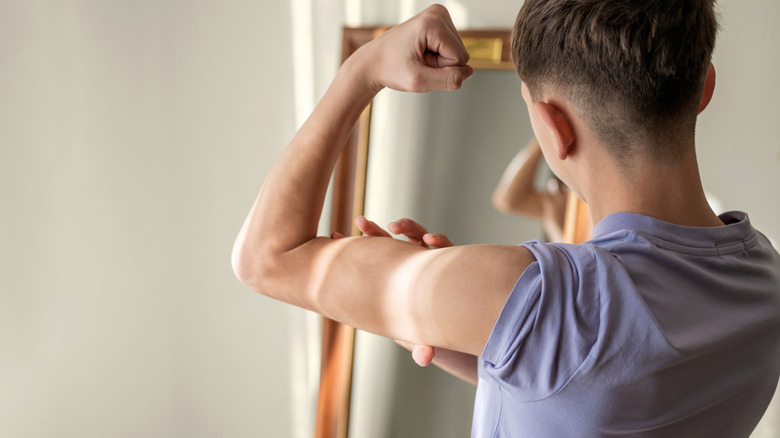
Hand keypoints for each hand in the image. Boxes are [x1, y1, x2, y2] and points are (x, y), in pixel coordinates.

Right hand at [331, 216, 453, 366]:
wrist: (409, 325)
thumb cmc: (420, 329)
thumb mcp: (419, 335)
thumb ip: (423, 345)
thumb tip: (425, 357)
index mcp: (435, 272)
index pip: (441, 248)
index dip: (437, 240)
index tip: (427, 240)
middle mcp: (418, 259)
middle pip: (416, 234)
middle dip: (406, 227)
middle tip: (392, 226)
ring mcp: (396, 257)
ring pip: (389, 237)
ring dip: (375, 230)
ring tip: (360, 223)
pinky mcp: (378, 259)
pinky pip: (366, 246)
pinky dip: (354, 241)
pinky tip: (335, 238)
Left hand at [354, 4, 472, 93]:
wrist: (373, 62)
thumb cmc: (390, 69)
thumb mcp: (418, 81)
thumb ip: (447, 80)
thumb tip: (469, 73)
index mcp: (432, 23)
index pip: (460, 58)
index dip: (441, 69)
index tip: (419, 64)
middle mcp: (437, 13)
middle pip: (460, 53)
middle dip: (440, 65)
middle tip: (417, 62)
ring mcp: (438, 16)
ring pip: (457, 52)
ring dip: (437, 62)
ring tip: (417, 57)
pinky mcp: (438, 22)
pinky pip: (451, 49)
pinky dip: (436, 57)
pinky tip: (420, 53)